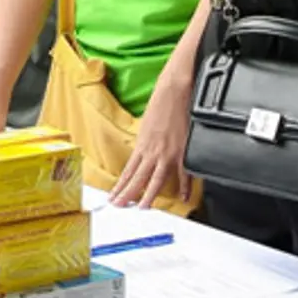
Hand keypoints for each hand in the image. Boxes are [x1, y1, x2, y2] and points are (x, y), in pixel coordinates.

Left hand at [110, 77, 193, 207]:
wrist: (175, 91)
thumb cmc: (161, 103)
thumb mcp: (147, 124)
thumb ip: (146, 142)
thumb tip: (144, 152)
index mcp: (142, 144)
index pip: (128, 170)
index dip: (120, 185)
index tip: (114, 196)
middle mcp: (152, 151)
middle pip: (137, 178)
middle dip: (127, 194)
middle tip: (120, 206)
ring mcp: (168, 153)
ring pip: (155, 179)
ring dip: (148, 195)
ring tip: (142, 207)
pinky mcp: (182, 151)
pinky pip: (183, 173)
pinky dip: (183, 186)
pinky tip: (182, 197)